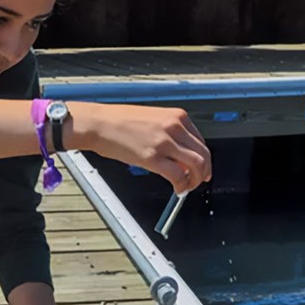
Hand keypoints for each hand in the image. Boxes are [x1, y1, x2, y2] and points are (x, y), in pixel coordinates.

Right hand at [70, 102, 211, 193]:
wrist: (99, 123)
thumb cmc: (119, 121)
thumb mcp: (153, 119)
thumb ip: (170, 134)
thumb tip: (180, 155)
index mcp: (177, 116)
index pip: (201, 141)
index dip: (204, 159)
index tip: (202, 168)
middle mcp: (174, 127)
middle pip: (203, 154)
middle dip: (203, 172)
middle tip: (198, 181)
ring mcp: (164, 142)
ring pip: (195, 165)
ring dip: (194, 180)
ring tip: (186, 186)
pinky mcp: (152, 157)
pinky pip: (177, 175)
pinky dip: (181, 185)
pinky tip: (177, 189)